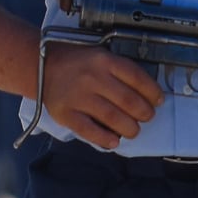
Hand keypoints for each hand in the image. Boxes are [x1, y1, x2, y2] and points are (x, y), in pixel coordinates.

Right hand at [40, 43, 163, 148]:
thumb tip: (147, 96)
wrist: (40, 66)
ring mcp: (78, 97)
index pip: (138, 79)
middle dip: (144, 113)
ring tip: (131, 129)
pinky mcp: (66, 113)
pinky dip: (105, 138)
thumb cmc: (75, 64)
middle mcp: (92, 78)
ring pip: (114, 118)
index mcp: (104, 61)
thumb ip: (120, 72)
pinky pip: (89, 130)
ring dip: (130, 128)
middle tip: (145, 117)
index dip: (153, 93)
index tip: (157, 101)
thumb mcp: (99, 57)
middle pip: (129, 101)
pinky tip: (113, 140)